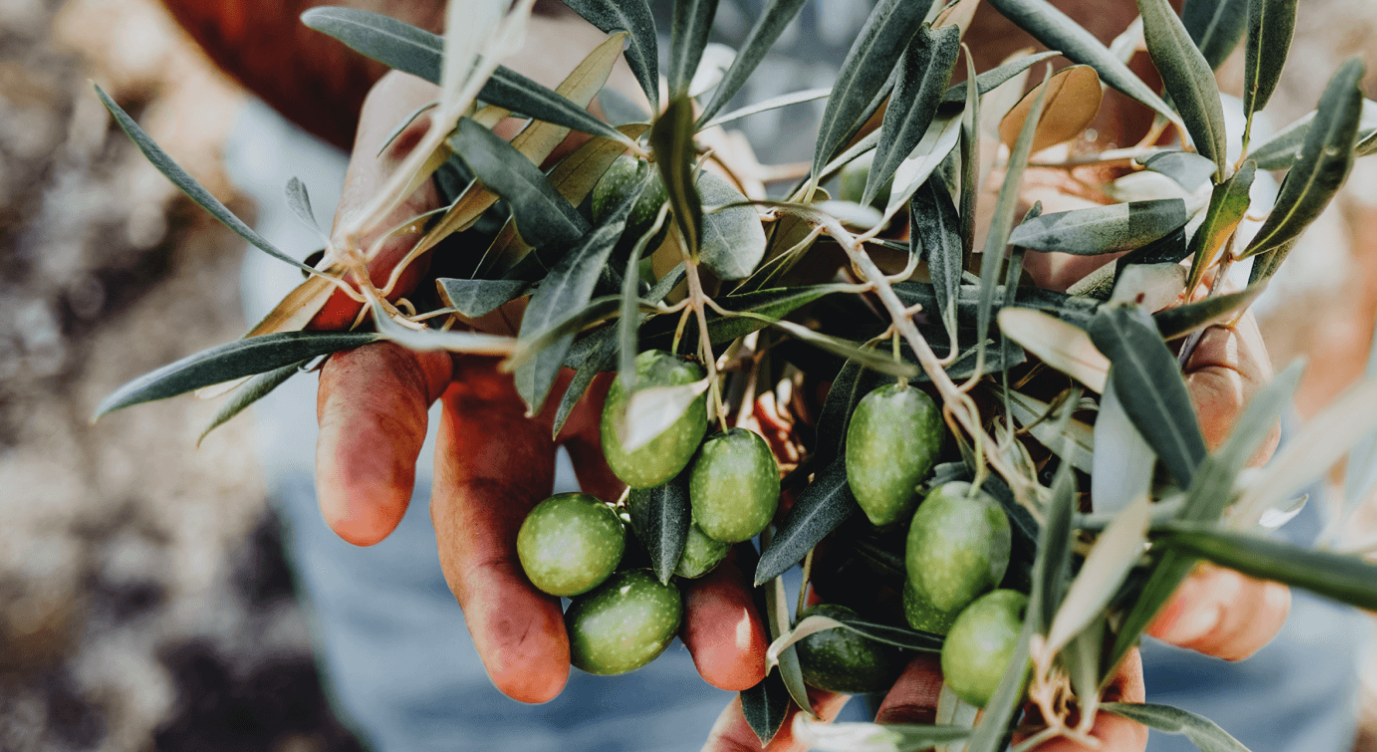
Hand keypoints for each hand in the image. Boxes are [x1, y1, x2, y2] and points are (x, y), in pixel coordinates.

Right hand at [309, 31, 768, 701]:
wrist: (612, 88)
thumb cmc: (495, 110)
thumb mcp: (426, 139)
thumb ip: (388, 214)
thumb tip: (340, 289)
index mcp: (431, 347)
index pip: (381, 416)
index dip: (364, 462)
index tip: (355, 515)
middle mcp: (524, 398)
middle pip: (513, 513)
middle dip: (522, 598)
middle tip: (535, 676)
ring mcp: (627, 400)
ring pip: (643, 514)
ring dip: (683, 594)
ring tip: (723, 660)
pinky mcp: (723, 384)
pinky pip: (747, 458)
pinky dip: (773, 522)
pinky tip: (800, 584)